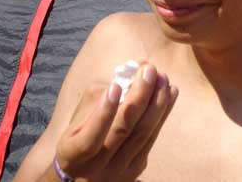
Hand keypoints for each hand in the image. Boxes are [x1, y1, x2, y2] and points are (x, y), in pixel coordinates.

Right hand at [55, 63, 177, 181]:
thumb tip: (128, 75)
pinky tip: (169, 93)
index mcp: (72, 155)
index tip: (115, 85)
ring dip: (157, 102)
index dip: (103, 113)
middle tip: (149, 70)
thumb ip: (97, 97)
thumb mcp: (76, 120)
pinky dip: (162, 113)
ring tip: (163, 78)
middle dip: (138, 96)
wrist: (84, 175)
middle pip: (122, 131)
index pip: (89, 139)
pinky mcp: (136, 169)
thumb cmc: (79, 137)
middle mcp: (94, 169)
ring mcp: (117, 172)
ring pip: (142, 134)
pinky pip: (152, 138)